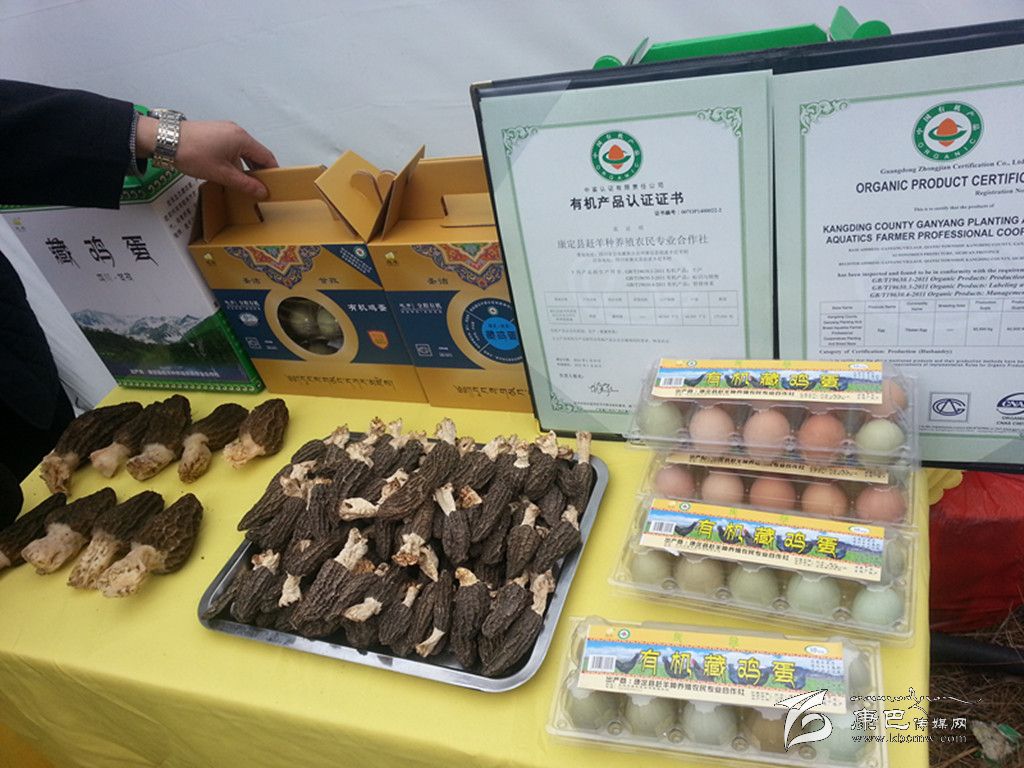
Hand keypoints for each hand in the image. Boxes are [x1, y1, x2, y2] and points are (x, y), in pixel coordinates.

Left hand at [136, 116, 277, 198]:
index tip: (274, 186)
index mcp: (242, 138)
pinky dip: (234, 161)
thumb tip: (262, 192)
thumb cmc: (192, 153)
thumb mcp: (222, 174)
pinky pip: (232, 148)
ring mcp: (224, 130)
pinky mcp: (214, 133)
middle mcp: (236, 131)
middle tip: (259, 188)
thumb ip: (245, 184)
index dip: (272, 172)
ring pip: (243, 151)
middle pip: (255, 153)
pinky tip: (228, 173)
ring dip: (245, 167)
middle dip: (258, 171)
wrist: (165, 140)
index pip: (266, 156)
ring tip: (243, 184)